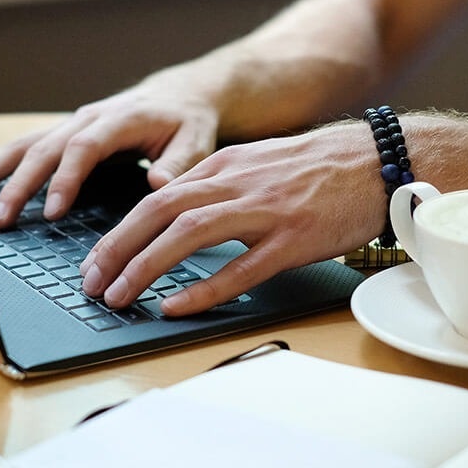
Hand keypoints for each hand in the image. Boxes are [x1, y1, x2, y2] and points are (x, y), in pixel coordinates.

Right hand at [0, 89, 219, 228]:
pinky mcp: (61, 134)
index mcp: (118, 119)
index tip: (51, 210)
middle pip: (43, 149)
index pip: (83, 148)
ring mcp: (69, 124)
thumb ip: (179, 163)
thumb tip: (157, 185)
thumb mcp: (196, 140)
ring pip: (23, 146)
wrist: (180, 94)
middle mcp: (86, 118)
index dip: (65, 178)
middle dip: (17, 185)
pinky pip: (21, 147)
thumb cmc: (188, 121)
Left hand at [79, 120, 384, 315]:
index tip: (95, 263)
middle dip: (116, 250)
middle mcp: (235, 184)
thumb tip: (175, 220)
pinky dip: (203, 288)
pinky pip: (240, 268)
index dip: (117, 233)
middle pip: (157, 213)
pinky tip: (176, 306)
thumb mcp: (256, 166)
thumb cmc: (318, 169)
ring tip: (119, 297)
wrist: (377, 161)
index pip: (153, 199)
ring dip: (145, 268)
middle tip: (91, 284)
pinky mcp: (292, 239)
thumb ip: (216, 188)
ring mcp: (264, 211)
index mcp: (222, 167)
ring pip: (187, 235)